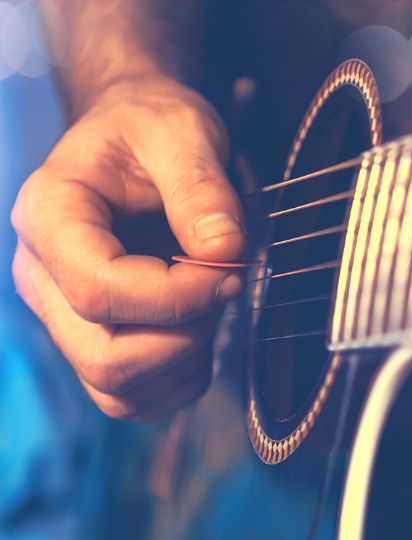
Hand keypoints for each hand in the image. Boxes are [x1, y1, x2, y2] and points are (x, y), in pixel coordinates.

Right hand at [11, 75, 244, 420]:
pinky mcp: (92, 339)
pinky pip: (130, 398)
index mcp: (50, 215)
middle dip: (185, 335)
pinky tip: (201, 332)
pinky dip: (178, 380)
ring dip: (185, 361)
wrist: (137, 135)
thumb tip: (223, 250)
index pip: (98, 291)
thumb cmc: (152, 127)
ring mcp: (63, 314)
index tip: (227, 268)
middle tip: (225, 284)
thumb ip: (202, 186)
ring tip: (211, 303)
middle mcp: (42, 274)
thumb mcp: (183, 131)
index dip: (177, 296)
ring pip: (116, 388)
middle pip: (104, 356)